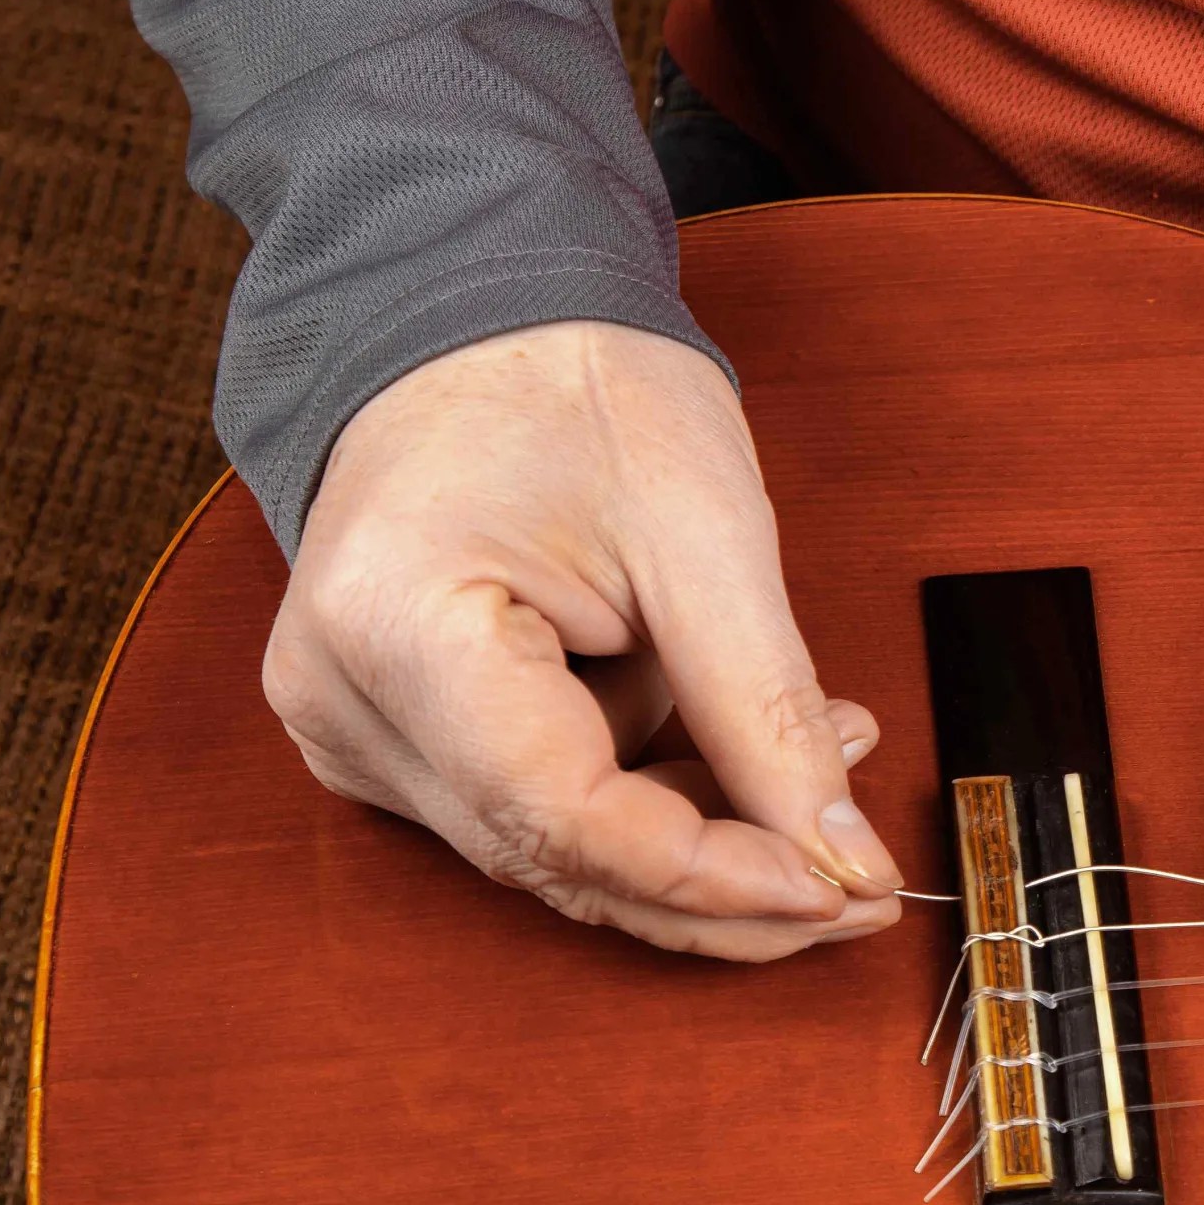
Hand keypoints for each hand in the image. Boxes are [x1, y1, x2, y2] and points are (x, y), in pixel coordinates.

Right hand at [266, 319, 901, 959]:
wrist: (475, 317)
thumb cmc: (574, 387)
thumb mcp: (706, 538)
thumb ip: (769, 715)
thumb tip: (843, 864)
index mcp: (396, 632)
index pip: (566, 821)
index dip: (713, 877)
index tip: (839, 887)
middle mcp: (345, 702)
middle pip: (558, 861)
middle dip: (725, 883)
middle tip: (858, 878)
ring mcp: (356, 725)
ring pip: (558, 852)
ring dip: (702, 834)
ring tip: (820, 756)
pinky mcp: (394, 733)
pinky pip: (540, 810)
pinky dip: (653, 793)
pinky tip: (743, 745)